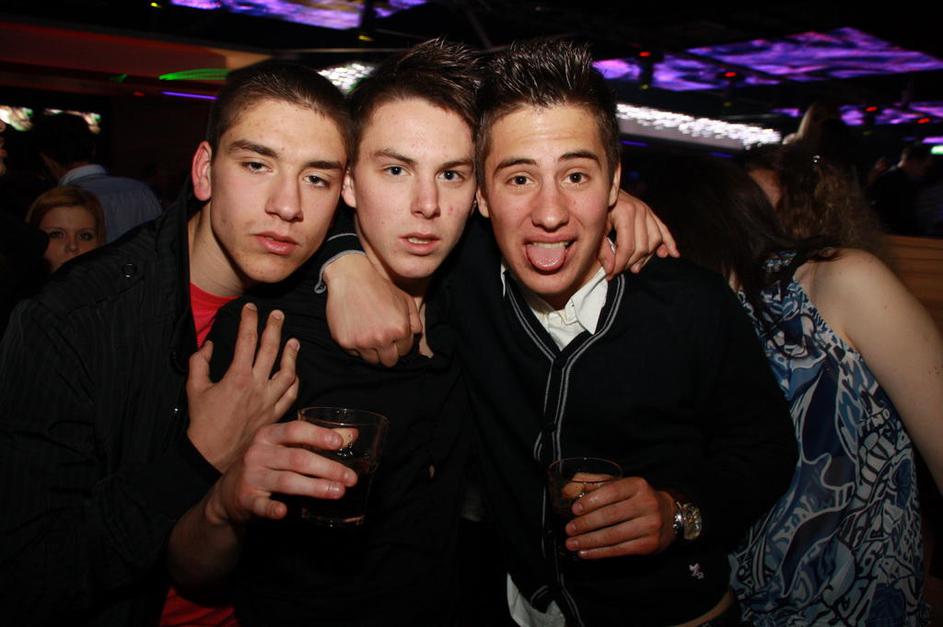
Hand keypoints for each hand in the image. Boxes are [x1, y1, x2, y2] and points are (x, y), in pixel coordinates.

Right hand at [187, 303, 299, 471]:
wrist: (212, 453)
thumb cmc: (202, 421)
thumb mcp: (194, 388)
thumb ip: (200, 362)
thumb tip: (209, 345)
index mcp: (236, 376)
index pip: (247, 340)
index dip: (250, 321)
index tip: (251, 309)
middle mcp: (256, 386)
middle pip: (271, 350)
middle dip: (275, 329)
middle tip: (279, 315)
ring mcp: (268, 401)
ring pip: (287, 372)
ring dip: (291, 355)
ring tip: (294, 341)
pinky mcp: (274, 414)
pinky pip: (290, 395)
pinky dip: (295, 382)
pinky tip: (295, 373)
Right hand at [204, 420, 356, 525]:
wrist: (228, 493)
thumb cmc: (265, 464)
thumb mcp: (284, 447)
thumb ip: (315, 439)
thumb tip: (352, 434)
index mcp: (268, 435)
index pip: (295, 430)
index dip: (318, 435)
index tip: (339, 443)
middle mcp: (258, 452)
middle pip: (297, 458)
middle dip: (327, 468)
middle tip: (350, 478)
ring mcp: (251, 476)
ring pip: (286, 481)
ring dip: (314, 487)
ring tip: (338, 492)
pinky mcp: (246, 499)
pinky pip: (261, 504)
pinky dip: (272, 508)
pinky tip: (284, 512)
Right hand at [323, 254, 421, 366]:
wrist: (351, 278)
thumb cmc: (380, 288)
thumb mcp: (405, 300)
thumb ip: (415, 320)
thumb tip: (417, 336)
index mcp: (399, 330)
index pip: (405, 350)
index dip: (400, 343)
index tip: (393, 335)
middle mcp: (382, 339)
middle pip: (389, 361)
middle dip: (389, 352)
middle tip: (382, 339)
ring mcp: (362, 342)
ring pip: (372, 360)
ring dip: (373, 351)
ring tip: (370, 333)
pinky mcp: (345, 342)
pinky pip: (355, 354)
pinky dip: (357, 346)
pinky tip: (358, 330)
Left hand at [564, 477, 675, 558]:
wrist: (668, 516)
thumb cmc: (636, 498)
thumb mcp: (619, 484)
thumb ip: (593, 483)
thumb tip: (567, 489)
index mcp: (638, 485)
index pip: (612, 491)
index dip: (592, 501)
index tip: (574, 509)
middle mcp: (647, 504)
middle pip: (611, 516)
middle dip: (586, 524)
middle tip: (569, 529)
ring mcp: (650, 526)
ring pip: (614, 536)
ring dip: (589, 541)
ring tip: (571, 543)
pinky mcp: (649, 544)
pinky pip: (620, 550)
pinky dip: (599, 552)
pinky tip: (585, 552)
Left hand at [600, 190, 678, 277]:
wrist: (602, 189)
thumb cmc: (597, 208)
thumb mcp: (596, 228)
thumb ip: (602, 250)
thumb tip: (610, 269)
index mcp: (625, 213)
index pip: (627, 247)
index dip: (619, 264)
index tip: (610, 274)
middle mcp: (640, 211)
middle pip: (642, 246)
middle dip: (630, 263)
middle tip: (618, 271)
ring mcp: (647, 212)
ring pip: (654, 241)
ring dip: (647, 257)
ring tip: (635, 267)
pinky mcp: (650, 214)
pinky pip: (663, 230)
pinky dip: (669, 243)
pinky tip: (672, 254)